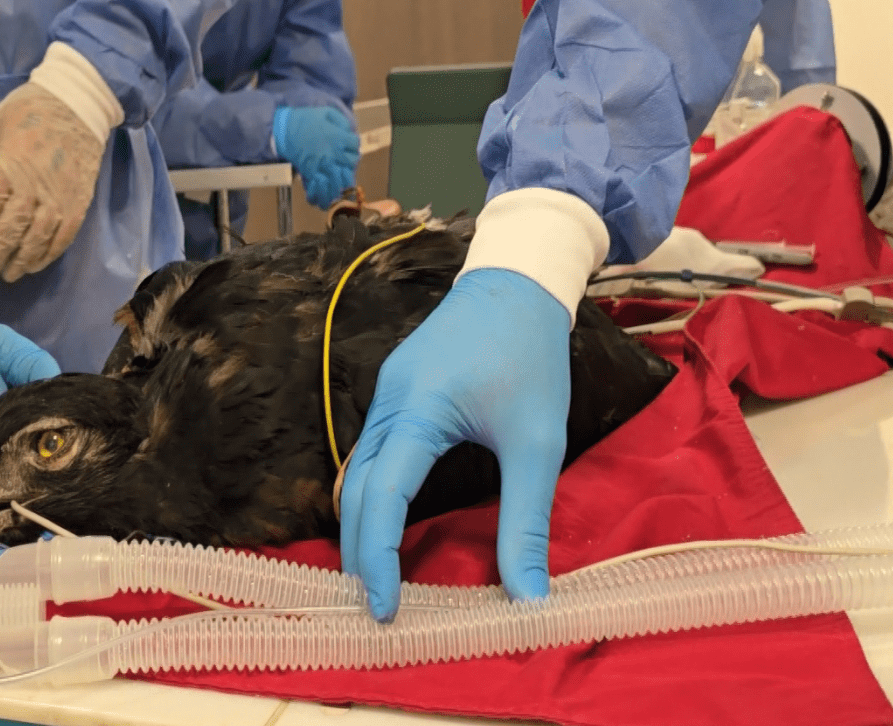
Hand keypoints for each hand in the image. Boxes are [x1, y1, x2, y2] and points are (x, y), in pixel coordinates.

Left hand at [0, 81, 104, 283]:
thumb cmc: (27, 111)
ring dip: (19, 261)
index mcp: (5, 167)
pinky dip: (47, 255)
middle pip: (8, 232)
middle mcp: (31, 187)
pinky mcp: (78, 203)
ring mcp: (58, 198)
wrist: (78, 103)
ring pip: (35, 240)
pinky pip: (62, 237)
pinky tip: (34, 264)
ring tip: (7, 274)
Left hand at [0, 282, 60, 546]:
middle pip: (9, 525)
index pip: (35, 489)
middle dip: (29, 546)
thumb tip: (72, 401)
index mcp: (5, 452)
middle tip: (55, 562)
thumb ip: (36, 367)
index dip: (56, 507)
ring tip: (19, 579)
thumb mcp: (3, 350)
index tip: (82, 523)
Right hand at [273, 106, 360, 208]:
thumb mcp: (328, 113)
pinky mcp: (311, 172)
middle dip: (349, 169)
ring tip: (339, 196)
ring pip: (337, 182)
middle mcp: (334, 154)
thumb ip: (342, 122)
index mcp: (339, 138)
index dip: (353, 148)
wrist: (286, 129)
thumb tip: (350, 131)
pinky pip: (320, 188)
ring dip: (340, 189)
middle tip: (345, 172)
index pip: (355, 146)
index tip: (349, 148)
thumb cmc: (306, 120)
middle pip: (350, 166)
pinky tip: (323, 201)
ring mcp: (322, 165)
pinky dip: (322, 195)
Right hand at [339, 268, 571, 619]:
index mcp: (419, 410)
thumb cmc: (531, 356)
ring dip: (360, 528)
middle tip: (376, 608)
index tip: (386, 609)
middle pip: (354, 494)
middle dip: (360, 555)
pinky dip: (369, 499)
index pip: (382, 498)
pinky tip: (385, 525)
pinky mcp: (391, 394)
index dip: (378, 559)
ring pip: (353, 475)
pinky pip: (365, 456)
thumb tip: (530, 596)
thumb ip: (527, 520)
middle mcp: (387, 404)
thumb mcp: (538, 441)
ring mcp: (382, 397)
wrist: (515, 283)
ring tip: (377, 579)